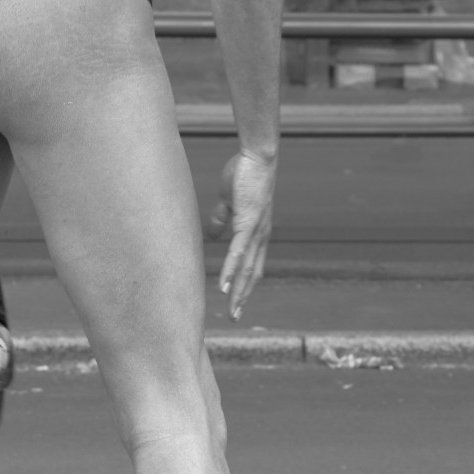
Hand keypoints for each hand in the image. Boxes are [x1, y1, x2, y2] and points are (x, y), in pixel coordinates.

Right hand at [208, 150, 275, 319]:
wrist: (257, 156)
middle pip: (253, 274)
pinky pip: (238, 251)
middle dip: (244, 297)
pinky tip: (225, 286)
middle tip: (235, 318)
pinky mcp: (248, 222)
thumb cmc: (243, 174)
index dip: (246, 285)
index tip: (237, 303)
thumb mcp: (228, 201)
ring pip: (247, 268)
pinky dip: (232, 270)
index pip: (252, 265)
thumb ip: (221, 220)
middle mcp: (261, 236)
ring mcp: (256, 231)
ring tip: (232, 309)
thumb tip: (213, 236)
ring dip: (239, 291)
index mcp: (257, 232)